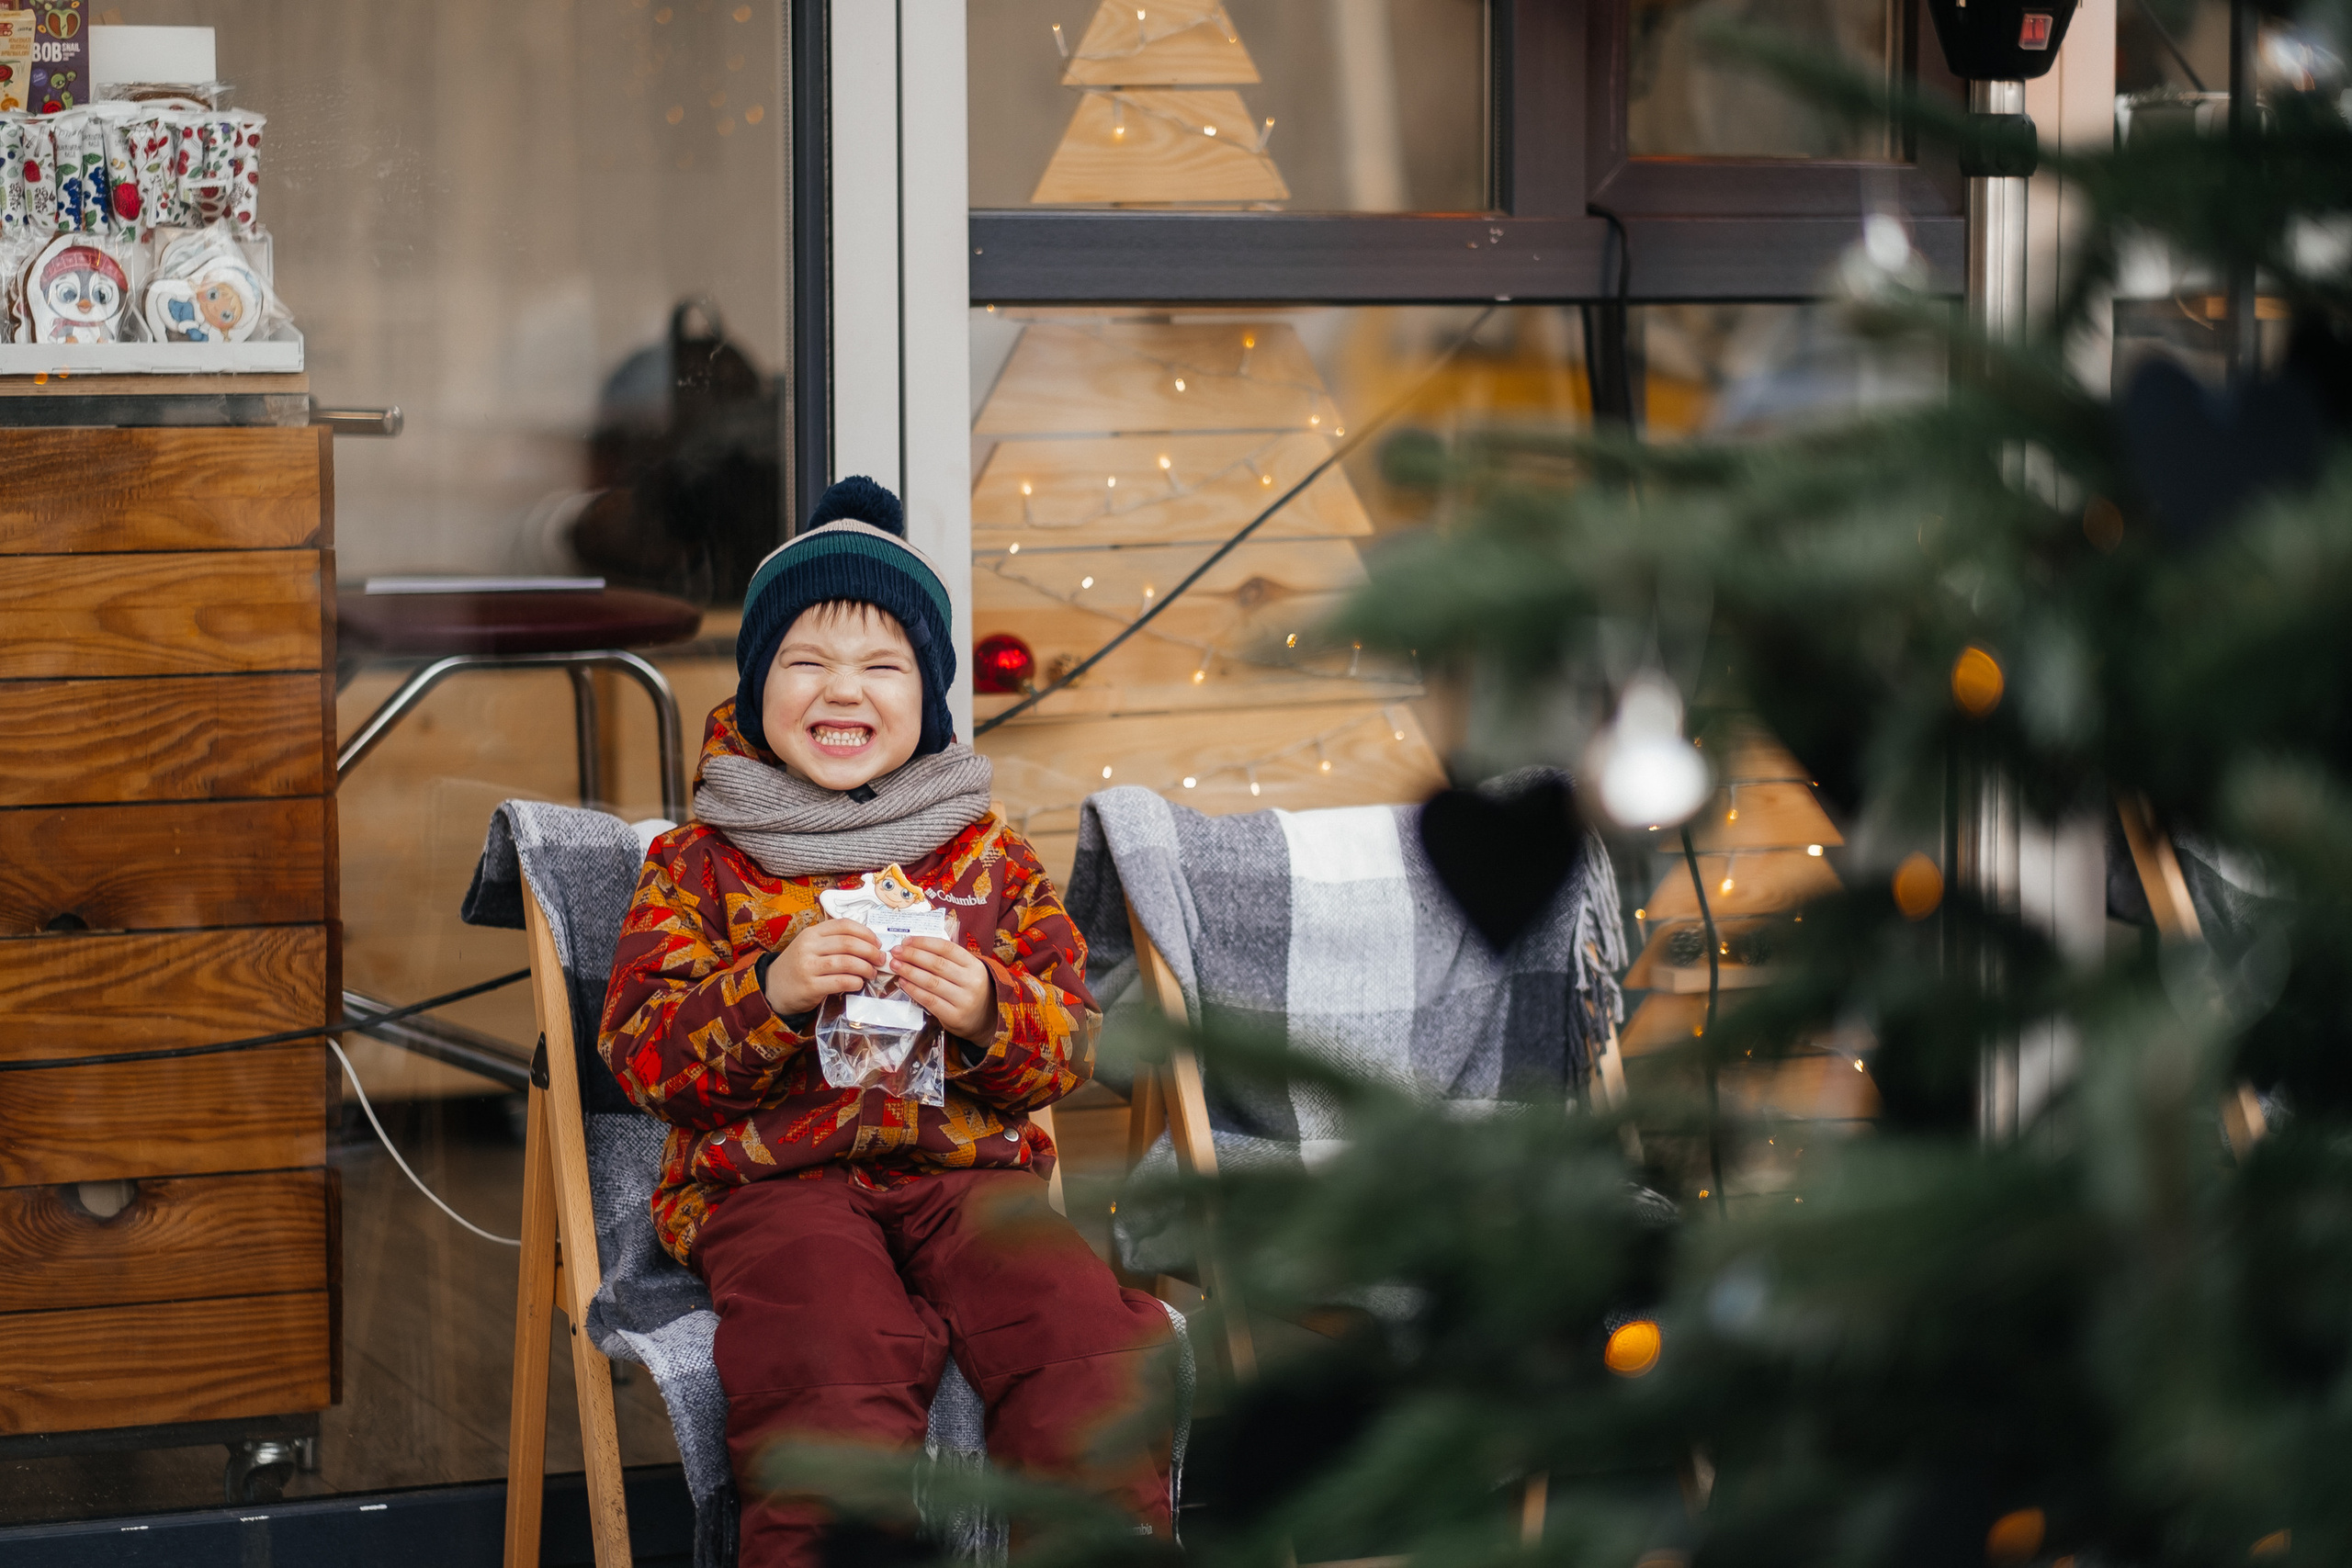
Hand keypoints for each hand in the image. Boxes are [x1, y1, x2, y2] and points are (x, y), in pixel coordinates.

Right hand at [763, 918, 881, 1016]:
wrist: (773, 988)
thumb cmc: (798, 966)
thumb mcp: (811, 946)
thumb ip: (833, 941)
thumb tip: (869, 943)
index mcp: (812, 933)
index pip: (844, 925)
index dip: (865, 933)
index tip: (877, 942)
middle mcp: (809, 947)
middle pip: (848, 943)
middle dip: (870, 951)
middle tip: (880, 959)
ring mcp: (808, 966)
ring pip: (847, 962)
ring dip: (865, 967)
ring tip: (871, 972)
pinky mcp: (810, 986)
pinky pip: (840, 981)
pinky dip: (855, 982)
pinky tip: (859, 983)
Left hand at [890, 936, 996, 1041]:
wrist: (985, 1020)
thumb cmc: (969, 990)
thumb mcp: (967, 971)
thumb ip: (948, 960)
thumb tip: (915, 947)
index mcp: (975, 965)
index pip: (947, 948)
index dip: (924, 943)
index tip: (907, 941)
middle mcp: (972, 981)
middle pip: (937, 964)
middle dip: (913, 956)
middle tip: (896, 952)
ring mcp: (964, 1000)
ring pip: (931, 982)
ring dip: (910, 972)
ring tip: (896, 965)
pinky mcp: (955, 1016)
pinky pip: (929, 1000)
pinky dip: (914, 990)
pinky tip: (903, 983)